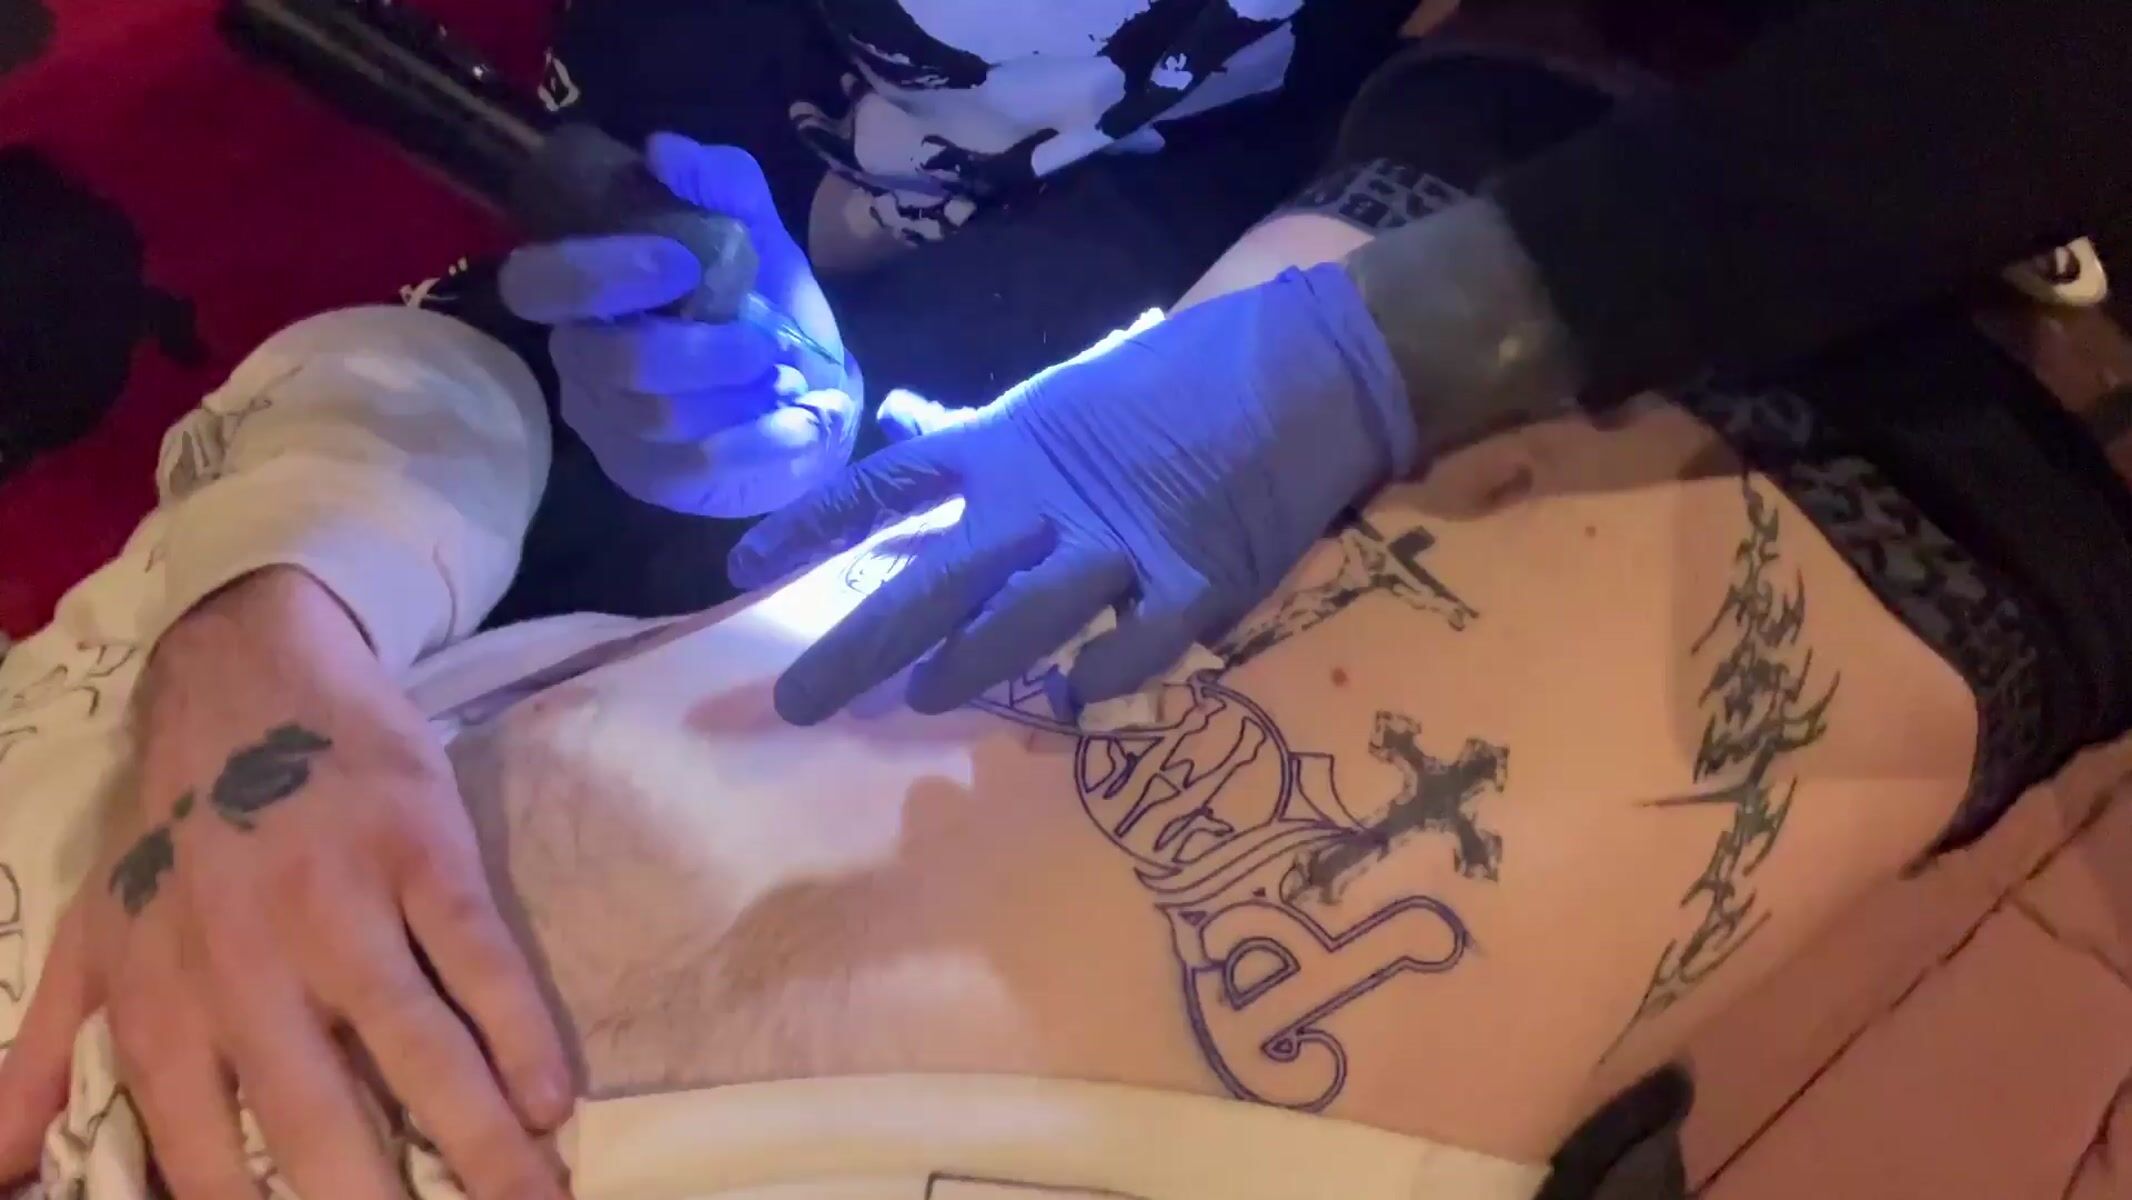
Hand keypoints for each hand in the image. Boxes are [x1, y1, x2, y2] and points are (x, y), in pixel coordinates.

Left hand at [0, 568, 571, 1199]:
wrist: (246, 678)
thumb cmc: (174, 835)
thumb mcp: (87, 949)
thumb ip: (37, 1071)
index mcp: (158, 1008)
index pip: (205, 1168)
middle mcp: (243, 969)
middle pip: (322, 1126)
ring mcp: (339, 905)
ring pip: (419, 1049)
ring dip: (482, 1142)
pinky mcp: (420, 848)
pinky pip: (479, 959)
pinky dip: (521, 1034)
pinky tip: (551, 1100)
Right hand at [501, 133, 860, 517]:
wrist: (816, 390)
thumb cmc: (765, 307)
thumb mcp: (757, 231)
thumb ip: (721, 180)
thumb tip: (664, 150)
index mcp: (589, 294)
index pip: (537, 285)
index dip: (598, 274)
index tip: (681, 264)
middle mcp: (583, 361)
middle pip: (606, 360)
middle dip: (697, 350)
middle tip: (762, 341)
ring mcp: (613, 427)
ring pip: (657, 415)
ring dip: (738, 392)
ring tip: (782, 376)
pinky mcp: (653, 479)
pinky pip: (698, 466)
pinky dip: (764, 439)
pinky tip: (795, 420)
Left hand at [729, 265, 1419, 723]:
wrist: (1315, 364)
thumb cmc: (1189, 370)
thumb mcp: (1069, 388)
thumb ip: (996, 428)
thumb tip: (919, 426)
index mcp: (1010, 443)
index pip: (885, 486)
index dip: (809, 526)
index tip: (740, 567)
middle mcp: (1044, 501)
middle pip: (928, 581)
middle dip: (857, 648)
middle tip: (795, 705)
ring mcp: (1118, 547)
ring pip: (1017, 625)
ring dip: (967, 668)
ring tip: (925, 700)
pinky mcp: (1195, 584)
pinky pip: (1132, 652)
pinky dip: (1099, 681)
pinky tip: (1075, 699)